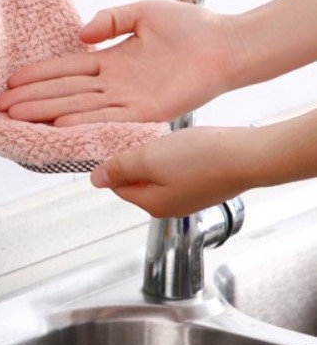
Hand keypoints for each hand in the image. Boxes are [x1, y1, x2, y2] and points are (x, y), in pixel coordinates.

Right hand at [0, 0, 242, 125]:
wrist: (226, 44)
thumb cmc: (190, 26)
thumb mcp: (140, 12)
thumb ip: (109, 20)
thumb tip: (79, 35)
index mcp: (110, 60)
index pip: (65, 69)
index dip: (38, 75)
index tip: (11, 81)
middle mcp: (114, 83)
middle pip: (64, 91)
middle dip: (32, 98)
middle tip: (1, 106)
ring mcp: (128, 98)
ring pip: (78, 106)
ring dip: (47, 112)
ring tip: (18, 117)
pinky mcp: (146, 110)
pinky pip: (107, 117)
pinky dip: (82, 122)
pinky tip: (58, 124)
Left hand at [90, 125, 256, 217]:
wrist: (248, 156)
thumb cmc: (201, 159)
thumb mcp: (149, 159)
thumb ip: (120, 169)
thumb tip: (96, 180)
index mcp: (152, 204)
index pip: (118, 186)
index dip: (114, 163)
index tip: (116, 144)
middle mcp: (170, 206)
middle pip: (137, 181)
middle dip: (135, 160)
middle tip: (140, 138)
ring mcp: (189, 196)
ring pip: (158, 173)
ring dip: (155, 156)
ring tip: (162, 140)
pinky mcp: (204, 184)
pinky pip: (178, 169)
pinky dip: (174, 156)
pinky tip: (182, 144)